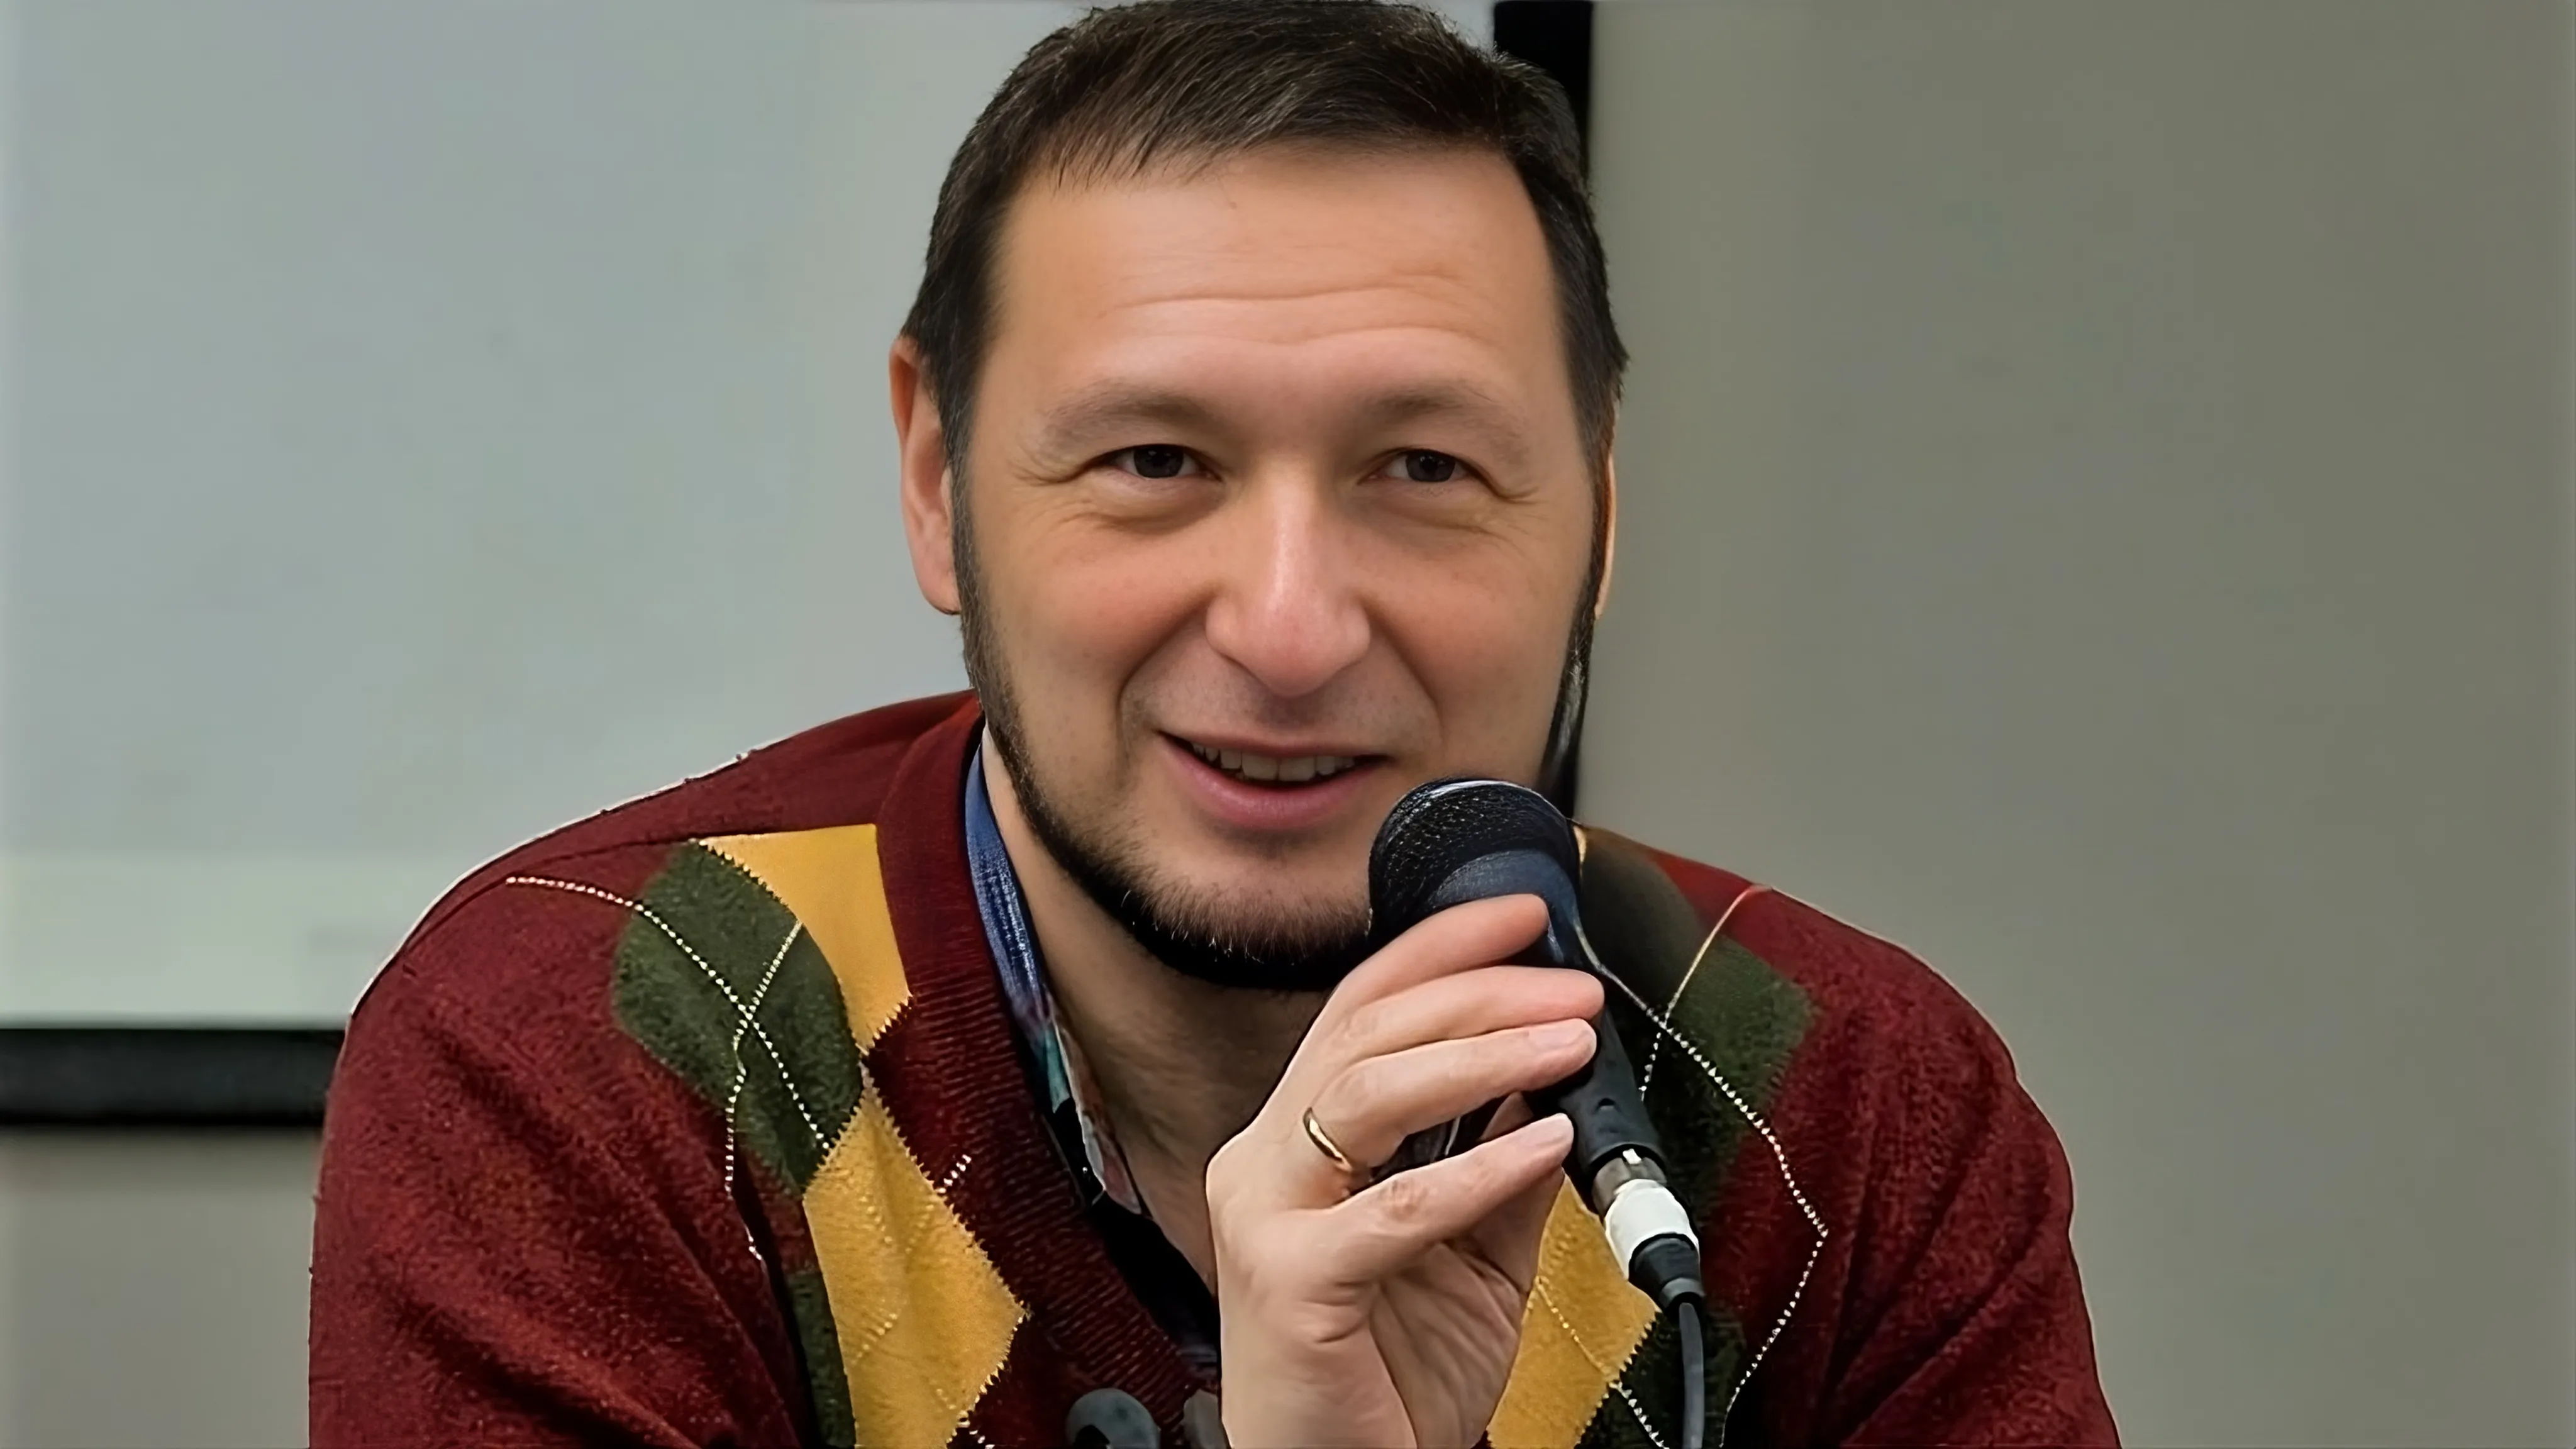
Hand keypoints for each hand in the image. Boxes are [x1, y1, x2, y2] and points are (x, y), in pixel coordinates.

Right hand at [1206, 894, 1606, 1447]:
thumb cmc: (1390, 1379)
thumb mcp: (1472, 1255)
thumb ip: (1503, 1166)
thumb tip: (1556, 1076)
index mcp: (1298, 1144)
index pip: (1360, 1008)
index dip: (1438, 948)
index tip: (1524, 914)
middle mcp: (1265, 1163)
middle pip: (1366, 1033)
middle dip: (1479, 993)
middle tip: (1572, 988)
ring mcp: (1267, 1219)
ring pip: (1367, 1094)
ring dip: (1481, 1054)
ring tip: (1569, 1042)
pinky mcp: (1289, 1284)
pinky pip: (1396, 1209)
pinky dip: (1479, 1168)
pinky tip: (1543, 1142)